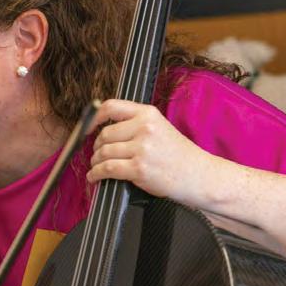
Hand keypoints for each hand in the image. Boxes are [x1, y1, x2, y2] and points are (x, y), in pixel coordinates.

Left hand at [87, 99, 216, 204]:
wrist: (199, 175)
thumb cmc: (179, 155)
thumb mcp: (160, 128)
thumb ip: (136, 124)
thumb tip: (104, 130)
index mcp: (148, 114)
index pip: (111, 107)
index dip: (93, 118)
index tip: (87, 128)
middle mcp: (144, 127)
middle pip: (104, 135)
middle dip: (96, 147)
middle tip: (98, 155)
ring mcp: (142, 148)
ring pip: (103, 153)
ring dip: (96, 162)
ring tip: (97, 167)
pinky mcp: (138, 168)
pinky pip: (107, 169)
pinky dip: (96, 174)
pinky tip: (95, 177)